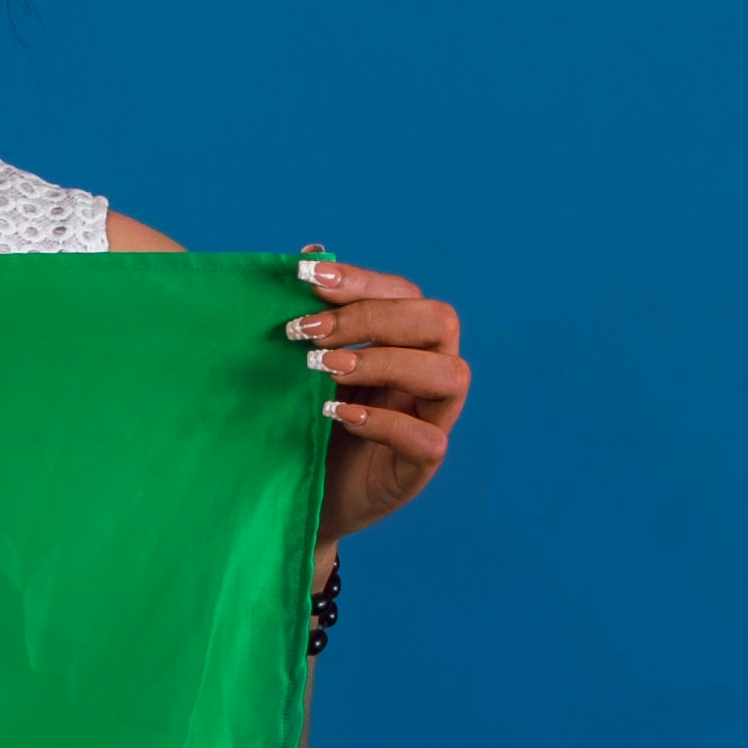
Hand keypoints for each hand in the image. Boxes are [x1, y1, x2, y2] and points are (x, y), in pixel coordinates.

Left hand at [286, 257, 469, 555]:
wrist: (298, 497)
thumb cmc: (306, 421)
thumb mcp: (303, 365)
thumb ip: (312, 313)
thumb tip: (310, 249)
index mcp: (406, 339)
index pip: (404, 292)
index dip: (360, 280)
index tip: (305, 277)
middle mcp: (429, 373)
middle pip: (438, 321)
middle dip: (373, 317)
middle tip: (307, 332)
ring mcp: (431, 420)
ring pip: (449, 375)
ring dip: (385, 363)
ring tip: (323, 369)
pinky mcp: (419, 467)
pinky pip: (428, 439)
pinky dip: (385, 422)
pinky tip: (338, 415)